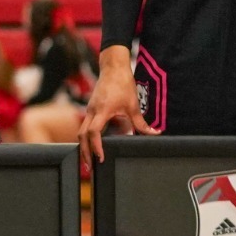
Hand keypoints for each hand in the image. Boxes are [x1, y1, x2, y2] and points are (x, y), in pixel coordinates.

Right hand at [79, 46, 155, 161]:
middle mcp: (92, 111)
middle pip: (81, 136)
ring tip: (88, 160)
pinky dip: (86, 138)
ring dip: (84, 146)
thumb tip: (154, 133)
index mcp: (102, 111)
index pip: (94, 133)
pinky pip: (84, 125)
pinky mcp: (90, 108)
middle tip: (89, 167)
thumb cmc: (123, 84)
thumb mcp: (133, 105)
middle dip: (84, 152)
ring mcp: (89, 109)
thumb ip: (141, 122)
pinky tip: (92, 146)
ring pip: (80, 131)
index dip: (96, 147)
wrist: (113, 68)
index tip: (100, 158)